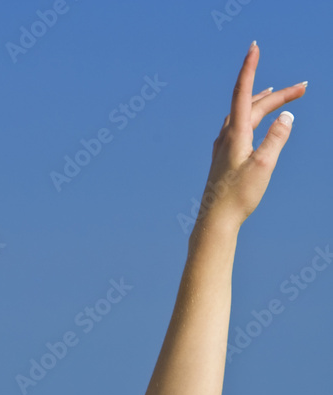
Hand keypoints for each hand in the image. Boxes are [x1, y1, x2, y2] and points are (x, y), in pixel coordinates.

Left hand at [195, 42, 305, 230]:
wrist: (215, 221)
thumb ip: (277, 139)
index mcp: (236, 134)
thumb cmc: (238, 197)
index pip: (243, 92)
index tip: (254, 47)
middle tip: (303, 89)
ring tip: (275, 94)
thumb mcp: (264, 166)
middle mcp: (226, 136)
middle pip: (253, 105)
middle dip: (278, 95)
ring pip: (243, 116)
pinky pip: (237, 128)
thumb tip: (286, 117)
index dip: (250, 68)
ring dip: (261, 103)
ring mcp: (222, 148)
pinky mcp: (222, 159)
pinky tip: (250, 123)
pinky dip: (249, 118)